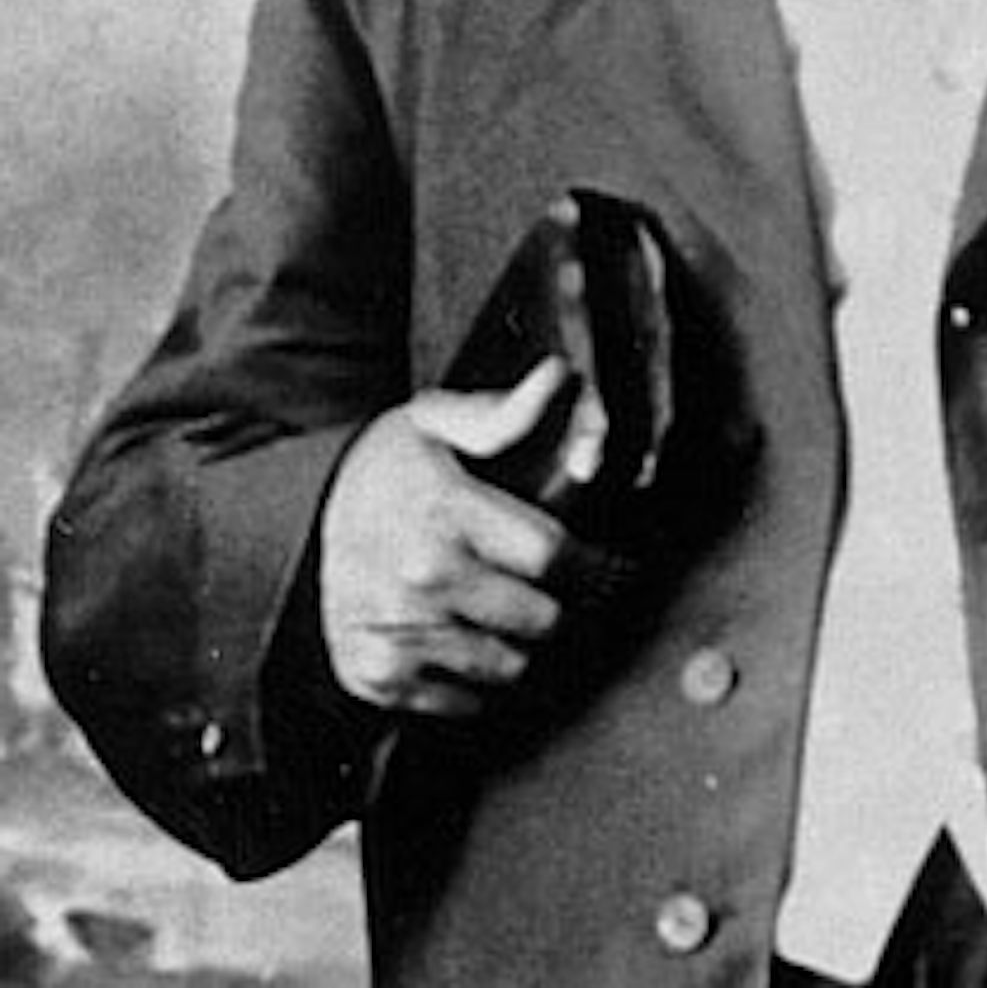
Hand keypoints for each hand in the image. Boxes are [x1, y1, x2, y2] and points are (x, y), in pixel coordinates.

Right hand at [320, 359, 572, 717]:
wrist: (292, 518)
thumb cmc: (383, 466)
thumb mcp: (437, 420)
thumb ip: (507, 412)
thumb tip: (559, 376)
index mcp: (445, 511)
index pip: (554, 557)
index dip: (592, 564)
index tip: (601, 563)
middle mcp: (420, 578)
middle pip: (541, 620)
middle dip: (560, 603)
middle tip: (553, 588)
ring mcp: (395, 633)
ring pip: (510, 668)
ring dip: (522, 644)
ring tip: (510, 611)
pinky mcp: (375, 675)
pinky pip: (463, 703)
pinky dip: (477, 681)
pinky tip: (468, 638)